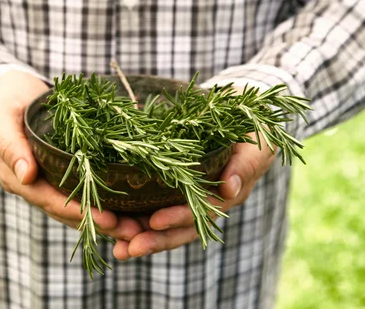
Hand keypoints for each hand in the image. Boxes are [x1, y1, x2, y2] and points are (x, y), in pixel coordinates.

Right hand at [0, 70, 142, 240]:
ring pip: (73, 208)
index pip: (49, 200)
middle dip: (97, 222)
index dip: (78, 211)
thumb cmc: (4, 100)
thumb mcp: (1, 117)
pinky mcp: (56, 173)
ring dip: (102, 220)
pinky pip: (78, 193)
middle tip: (130, 230)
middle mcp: (30, 185)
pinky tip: (124, 211)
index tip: (108, 219)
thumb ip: (11, 146)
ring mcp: (43, 181)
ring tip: (134, 228)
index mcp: (15, 176)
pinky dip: (99, 204)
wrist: (8, 90)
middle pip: (65, 211)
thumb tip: (27, 176)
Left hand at [112, 138, 275, 259]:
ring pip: (160, 221)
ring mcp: (183, 196)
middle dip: (152, 239)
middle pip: (176, 228)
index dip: (178, 219)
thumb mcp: (255, 145)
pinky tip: (108, 219)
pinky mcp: (168, 185)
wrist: (239, 116)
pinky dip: (131, 214)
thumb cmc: (252, 132)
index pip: (199, 214)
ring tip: (115, 247)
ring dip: (138, 234)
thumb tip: (229, 189)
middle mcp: (201, 202)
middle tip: (128, 249)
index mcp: (222, 197)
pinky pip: (148, 204)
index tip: (156, 221)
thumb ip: (245, 165)